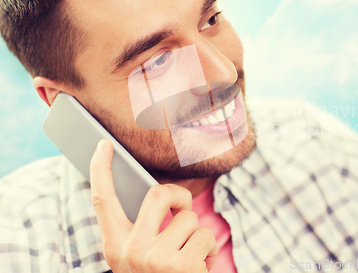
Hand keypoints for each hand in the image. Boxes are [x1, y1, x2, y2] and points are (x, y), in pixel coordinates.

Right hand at [89, 139, 217, 271]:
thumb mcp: (140, 258)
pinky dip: (209, 251)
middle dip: (180, 197)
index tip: (103, 145)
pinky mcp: (181, 266)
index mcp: (115, 247)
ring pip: (189, 218)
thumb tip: (160, 195)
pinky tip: (199, 270)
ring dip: (197, 237)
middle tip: (184, 211)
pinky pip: (206, 237)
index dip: (100, 170)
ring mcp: (155, 259)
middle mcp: (130, 251)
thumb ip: (143, 229)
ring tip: (189, 260)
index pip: (102, 201)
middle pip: (159, 193)